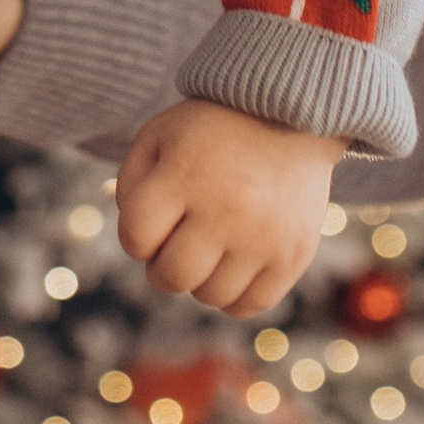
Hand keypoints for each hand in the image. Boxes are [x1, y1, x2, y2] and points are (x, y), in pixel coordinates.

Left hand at [113, 100, 342, 317]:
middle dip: (163, 267)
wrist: (293, 118)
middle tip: (177, 244)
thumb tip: (136, 242)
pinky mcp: (293, 257)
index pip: (136, 239)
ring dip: (201, 279)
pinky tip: (235, 263)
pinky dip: (234, 294)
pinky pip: (248, 306)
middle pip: (171, 277)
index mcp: (186, 175)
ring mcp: (263, 237)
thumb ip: (130, 184)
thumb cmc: (213, 131)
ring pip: (210, 296)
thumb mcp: (160, 134)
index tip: (153, 222)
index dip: (136, 237)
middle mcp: (226, 210)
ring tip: (212, 245)